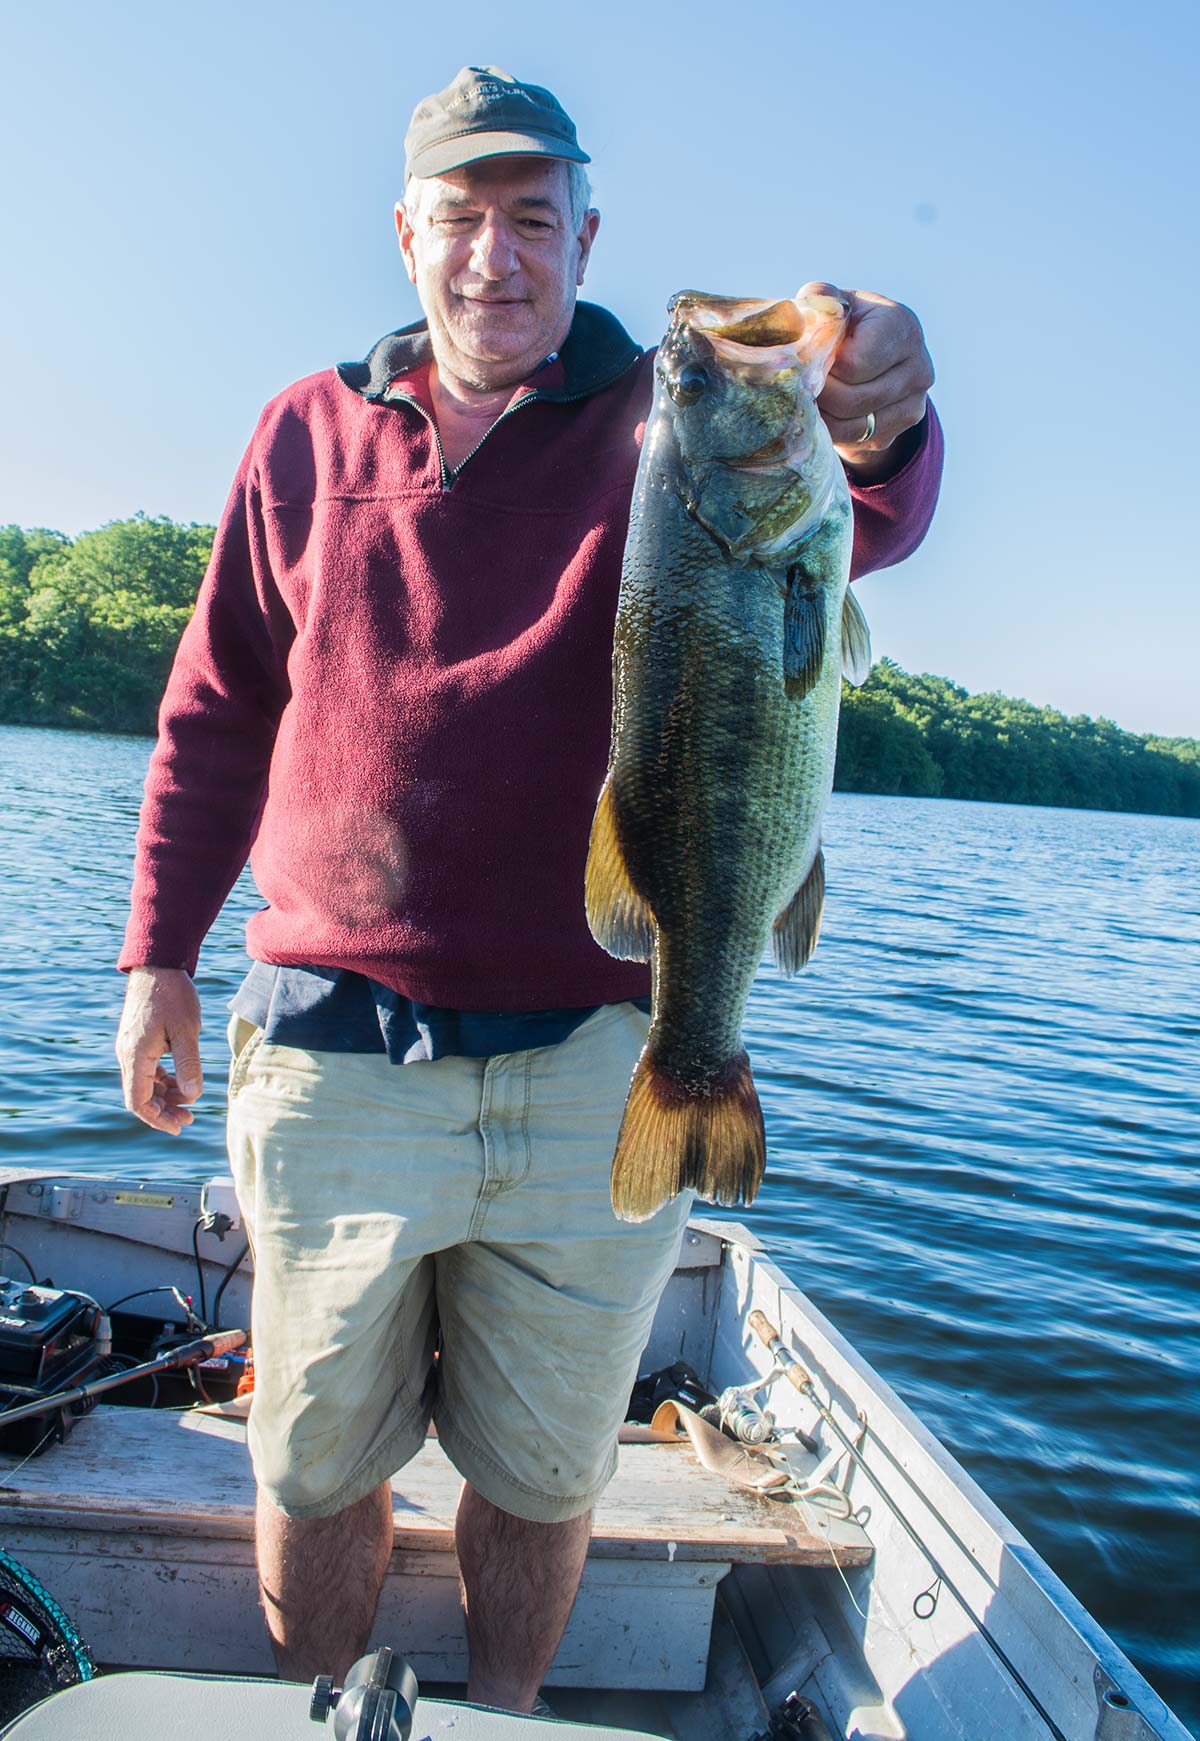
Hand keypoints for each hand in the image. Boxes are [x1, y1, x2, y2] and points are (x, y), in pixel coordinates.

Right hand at [116, 967, 202, 1135]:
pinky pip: (145, 1069)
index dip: (157, 1119)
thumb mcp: (187, 1031)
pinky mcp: (137, 1040)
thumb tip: (192, 1096)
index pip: (138, 1101)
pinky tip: (180, 1082)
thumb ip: (188, 1065)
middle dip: (164, 1110)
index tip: (179, 1127)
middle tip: (190, 1117)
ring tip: (189, 1100)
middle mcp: (127, 1055)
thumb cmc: (173, 996)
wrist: (158, 965)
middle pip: (139, 1096)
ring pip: (143, 1083)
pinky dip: (161, 1080)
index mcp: (135, 1056)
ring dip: (164, 1095)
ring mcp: (130, 1047)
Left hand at [801, 281, 933, 481]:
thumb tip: (807, 312)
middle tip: (799, 388)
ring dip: (822, 417)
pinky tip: (823, 414)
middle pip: (853, 399)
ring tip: (806, 401)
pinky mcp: (901, 429)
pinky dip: (832, 432)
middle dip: (820, 395)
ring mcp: (915, 402)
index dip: (826, 367)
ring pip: (854, 426)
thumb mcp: (834, 304)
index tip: (810, 361)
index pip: (857, 363)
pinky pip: (857, 442)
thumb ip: (820, 300)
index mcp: (902, 326)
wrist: (872, 357)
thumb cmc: (846, 324)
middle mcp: (919, 366)